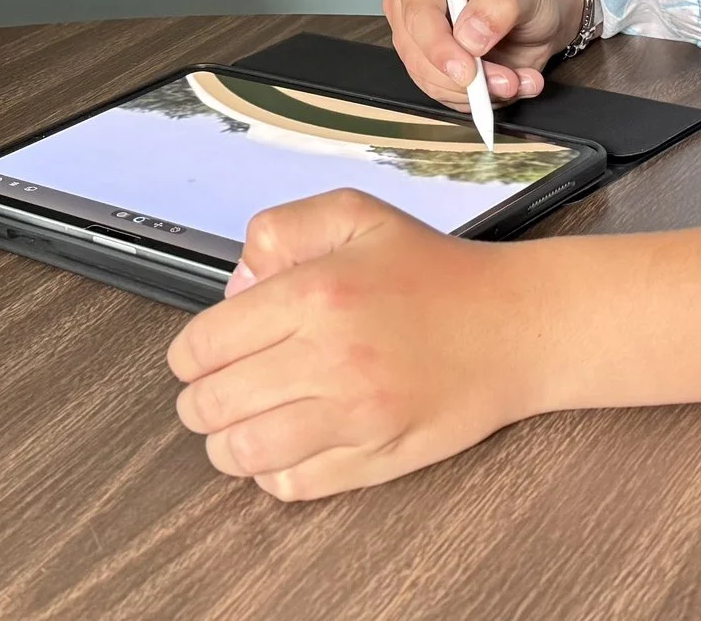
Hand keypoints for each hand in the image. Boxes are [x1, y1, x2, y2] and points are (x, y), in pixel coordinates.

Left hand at [167, 190, 533, 499]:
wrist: (514, 326)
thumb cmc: (434, 273)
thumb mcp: (355, 214)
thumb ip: (281, 230)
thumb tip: (234, 284)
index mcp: (313, 294)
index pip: (204, 345)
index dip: (186, 357)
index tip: (195, 358)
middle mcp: (328, 358)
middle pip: (213, 404)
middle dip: (197, 403)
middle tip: (206, 395)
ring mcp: (354, 415)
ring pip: (244, 453)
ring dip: (224, 445)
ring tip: (234, 428)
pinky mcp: (377, 458)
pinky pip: (294, 486)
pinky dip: (271, 474)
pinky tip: (280, 449)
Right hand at [384, 0, 577, 107]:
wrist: (541, 16)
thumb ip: (497, 4)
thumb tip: (469, 35)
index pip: (417, 16)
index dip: (439, 47)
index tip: (469, 70)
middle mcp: (410, 9)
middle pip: (420, 57)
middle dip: (467, 78)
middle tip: (508, 80)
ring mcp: (419, 43)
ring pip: (434, 83)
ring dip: (481, 91)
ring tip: (518, 78)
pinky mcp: (432, 71)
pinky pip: (449, 97)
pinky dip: (483, 98)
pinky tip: (512, 82)